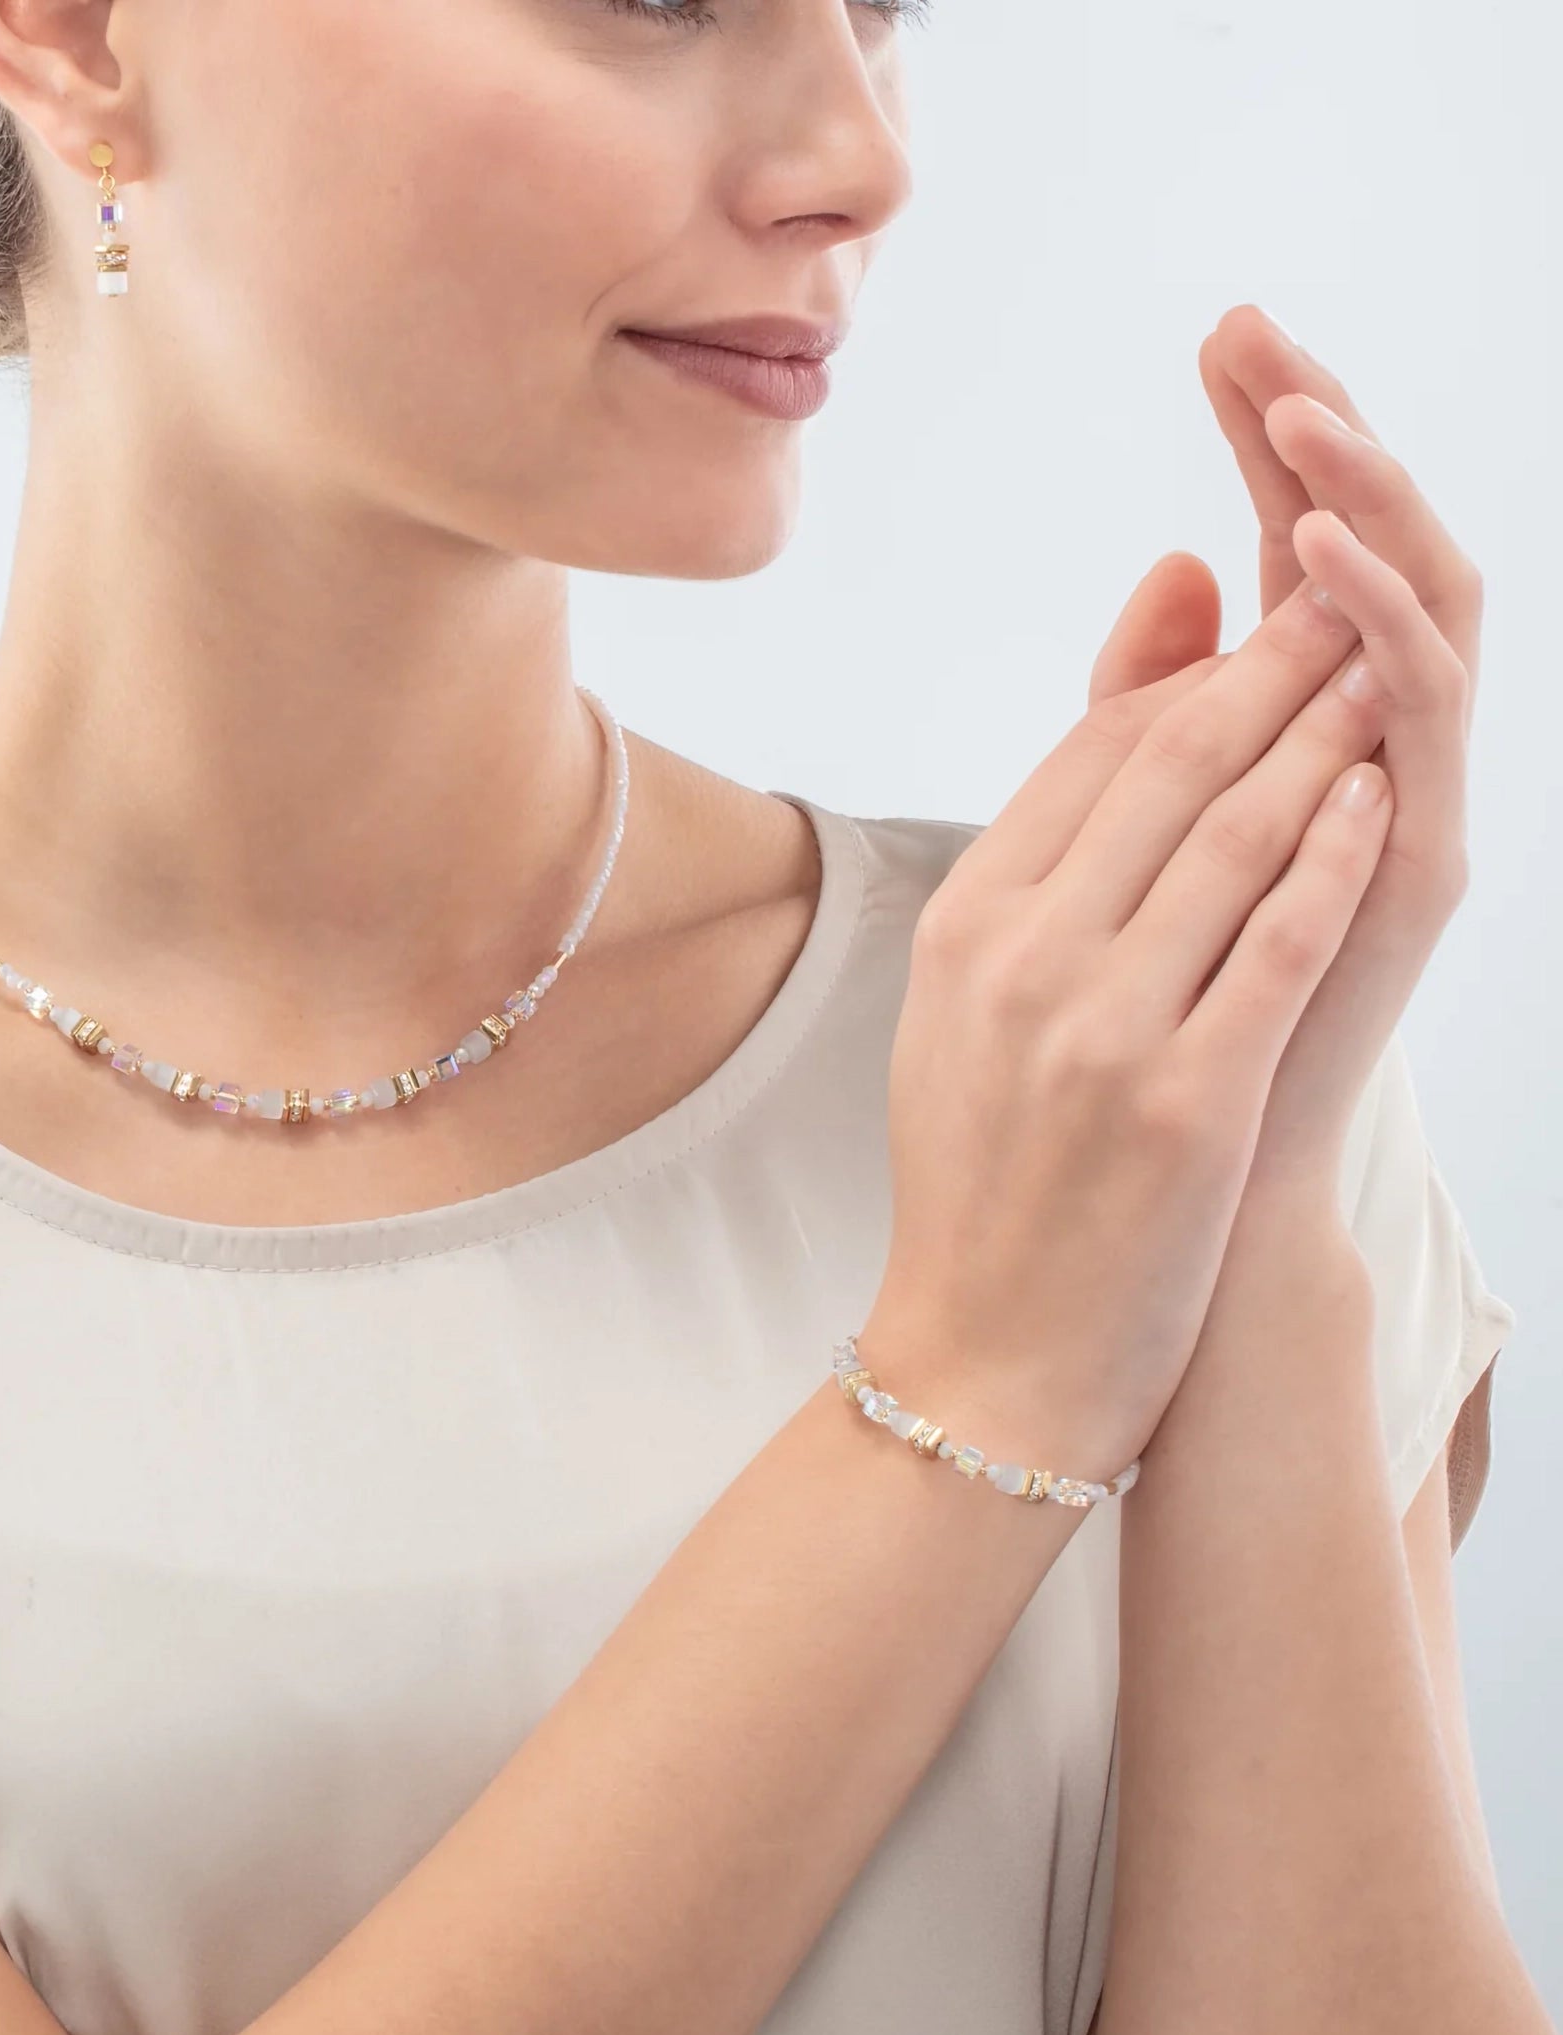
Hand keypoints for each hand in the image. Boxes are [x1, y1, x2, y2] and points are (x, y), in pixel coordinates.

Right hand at [864, 574, 1391, 1480]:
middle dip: (1272, 668)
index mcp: (962, 929)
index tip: (1267, 627)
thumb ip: (1037, 866)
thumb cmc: (987, 1174)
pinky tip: (1381, 804)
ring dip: (1321, 739)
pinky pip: (1276, 944)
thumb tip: (1071, 761)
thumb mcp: (970, 1008)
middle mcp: (1020, 961)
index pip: (1090, 757)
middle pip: (1167, 769)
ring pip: (1232, 837)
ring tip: (1383, 677)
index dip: (1192, 675)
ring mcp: (1099, 1030)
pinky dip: (1334, 861)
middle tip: (1348, 600)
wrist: (987, 1356)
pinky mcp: (1184, 1102)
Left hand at [1086, 306, 1481, 1202]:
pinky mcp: (1425, 858)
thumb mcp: (1136, 820)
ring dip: (1356, 500)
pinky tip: (1304, 555)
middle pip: (1367, 547)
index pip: (1296, 542)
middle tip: (1260, 331)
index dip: (1264, 437)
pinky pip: (1416, 713)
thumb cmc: (1158, 1003)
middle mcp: (1369, 742)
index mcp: (1299, 722)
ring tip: (1295, 412)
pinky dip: (1369, 623)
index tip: (1217, 336)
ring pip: (1414, 607)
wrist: (1194, 1175)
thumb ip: (1148, 700)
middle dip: (1319, 432)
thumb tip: (1169, 568)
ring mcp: (1407, 794)